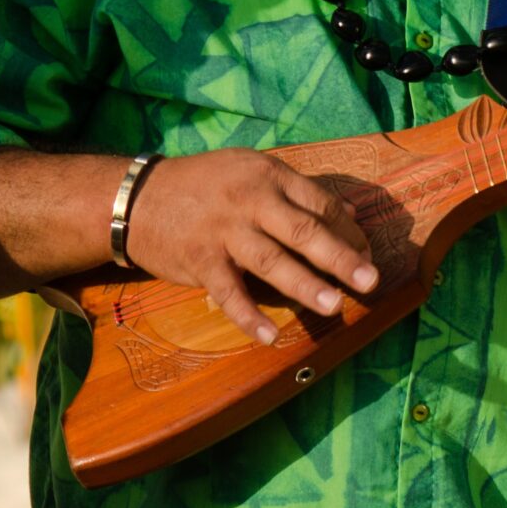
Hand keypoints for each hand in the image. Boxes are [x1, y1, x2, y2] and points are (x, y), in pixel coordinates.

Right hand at [122, 148, 378, 344]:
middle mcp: (250, 201)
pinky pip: (228, 292)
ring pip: (271, 261)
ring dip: (304, 286)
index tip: (368, 253)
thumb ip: (299, 192)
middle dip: (339, 257)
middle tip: (369, 281)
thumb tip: (349, 211)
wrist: (136, 198)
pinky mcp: (199, 260)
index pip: (319, 204)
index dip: (347, 230)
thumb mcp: (253, 170)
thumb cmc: (206, 185)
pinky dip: (249, 316)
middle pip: (303, 231)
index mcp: (270, 176)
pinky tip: (270, 337)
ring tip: (334, 306)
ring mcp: (224, 232)